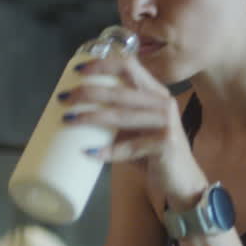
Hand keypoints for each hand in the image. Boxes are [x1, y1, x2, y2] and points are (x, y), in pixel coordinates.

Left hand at [60, 48, 205, 201]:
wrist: (181, 181)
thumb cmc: (153, 154)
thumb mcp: (136, 130)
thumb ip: (118, 117)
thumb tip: (78, 109)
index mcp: (155, 93)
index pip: (129, 66)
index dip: (102, 64)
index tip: (77, 71)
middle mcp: (163, 103)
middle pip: (120, 91)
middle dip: (88, 92)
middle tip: (64, 99)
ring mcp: (166, 123)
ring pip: (121, 115)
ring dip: (91, 117)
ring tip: (68, 120)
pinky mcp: (166, 144)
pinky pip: (129, 147)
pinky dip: (108, 151)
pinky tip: (90, 153)